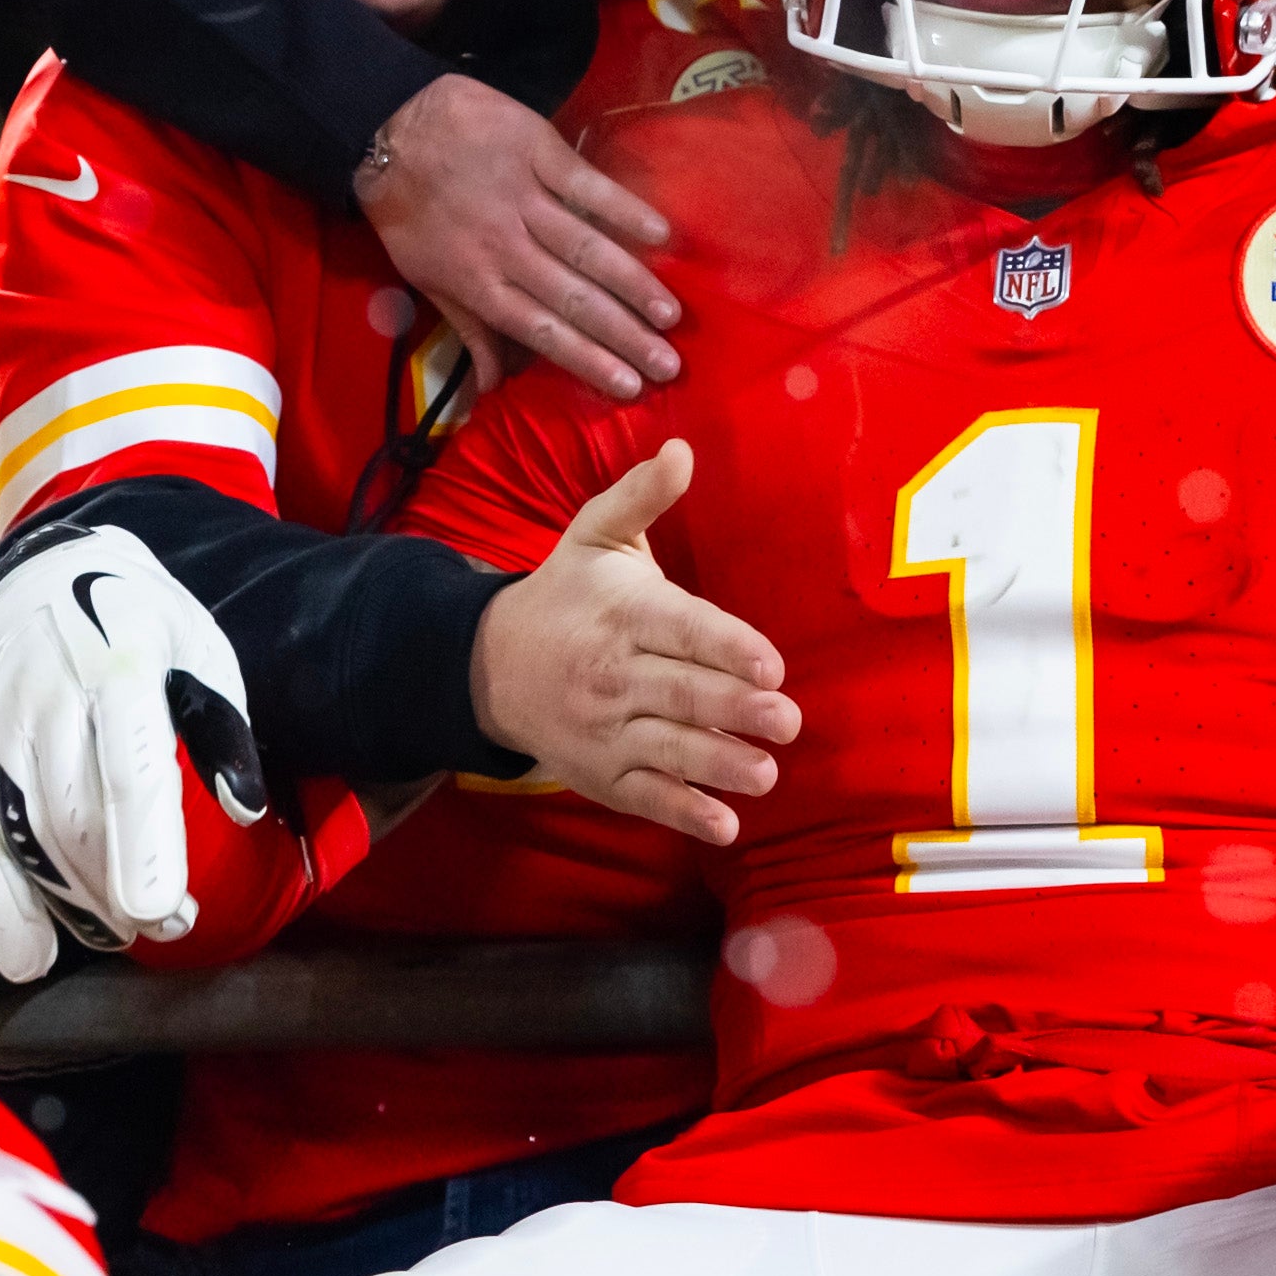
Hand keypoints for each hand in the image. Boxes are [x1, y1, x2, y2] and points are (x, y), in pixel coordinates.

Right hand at [0, 528, 273, 983]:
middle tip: (170, 926)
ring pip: (26, 834)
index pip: (129, 765)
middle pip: (76, 815)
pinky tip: (25, 952)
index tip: (157, 908)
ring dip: (72, 901)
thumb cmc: (145, 621)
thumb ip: (223, 729)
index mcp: (120, 661)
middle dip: (121, 887)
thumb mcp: (204, 649)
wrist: (52, 565)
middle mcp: (45, 689)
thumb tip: (245, 808)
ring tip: (119, 934)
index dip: (143, 842)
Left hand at [358, 76, 682, 401]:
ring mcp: (525, 198)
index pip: (542, 331)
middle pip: (573, 299)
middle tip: (669, 364)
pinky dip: (622, 208)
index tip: (631, 386)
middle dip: (625, 335)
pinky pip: (586, 184)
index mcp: (479, 283)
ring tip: (670, 314)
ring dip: (632, 283)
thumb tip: (493, 388)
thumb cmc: (408, 212)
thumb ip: (468, 331)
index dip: (589, 360)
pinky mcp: (537, 151)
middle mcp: (506, 248)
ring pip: (586, 248)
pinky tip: (659, 232)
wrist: (387, 129)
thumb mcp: (425, 279)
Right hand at [464, 442, 797, 847]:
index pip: (682, 630)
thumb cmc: (565, 595)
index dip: (727, 647)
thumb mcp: (595, 537)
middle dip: (735, 709)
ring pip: (667, 749)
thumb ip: (641, 497)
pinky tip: (723, 826)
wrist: (488, 665)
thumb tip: (682, 449)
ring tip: (766, 774)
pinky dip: (682, 814)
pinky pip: (645, 795)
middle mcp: (613, 674)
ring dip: (718, 764)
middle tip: (787, 720)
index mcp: (624, 614)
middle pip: (681, 693)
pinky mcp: (601, 774)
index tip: (770, 664)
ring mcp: (606, 730)